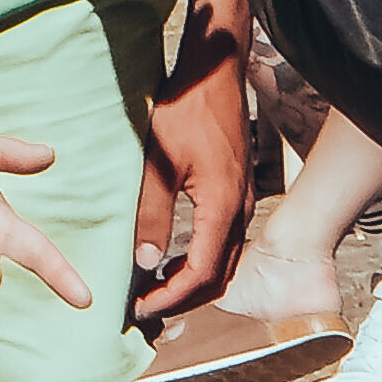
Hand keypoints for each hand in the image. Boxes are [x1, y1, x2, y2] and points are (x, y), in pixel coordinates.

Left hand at [129, 22, 256, 331]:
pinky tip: (171, 257)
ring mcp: (242, 201)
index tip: (139, 309)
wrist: (214, 72)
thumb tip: (145, 262)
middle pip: (217, 277)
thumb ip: (152, 213)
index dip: (170, 298)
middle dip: (182, 299)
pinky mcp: (236, 191)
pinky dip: (199, 261)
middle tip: (144, 308)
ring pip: (223, 262)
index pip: (201, 274)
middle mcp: (239, 210)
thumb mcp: (158, 160)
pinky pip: (223, 242)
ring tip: (154, 289)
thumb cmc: (185, 109)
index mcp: (222, 206)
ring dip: (191, 282)